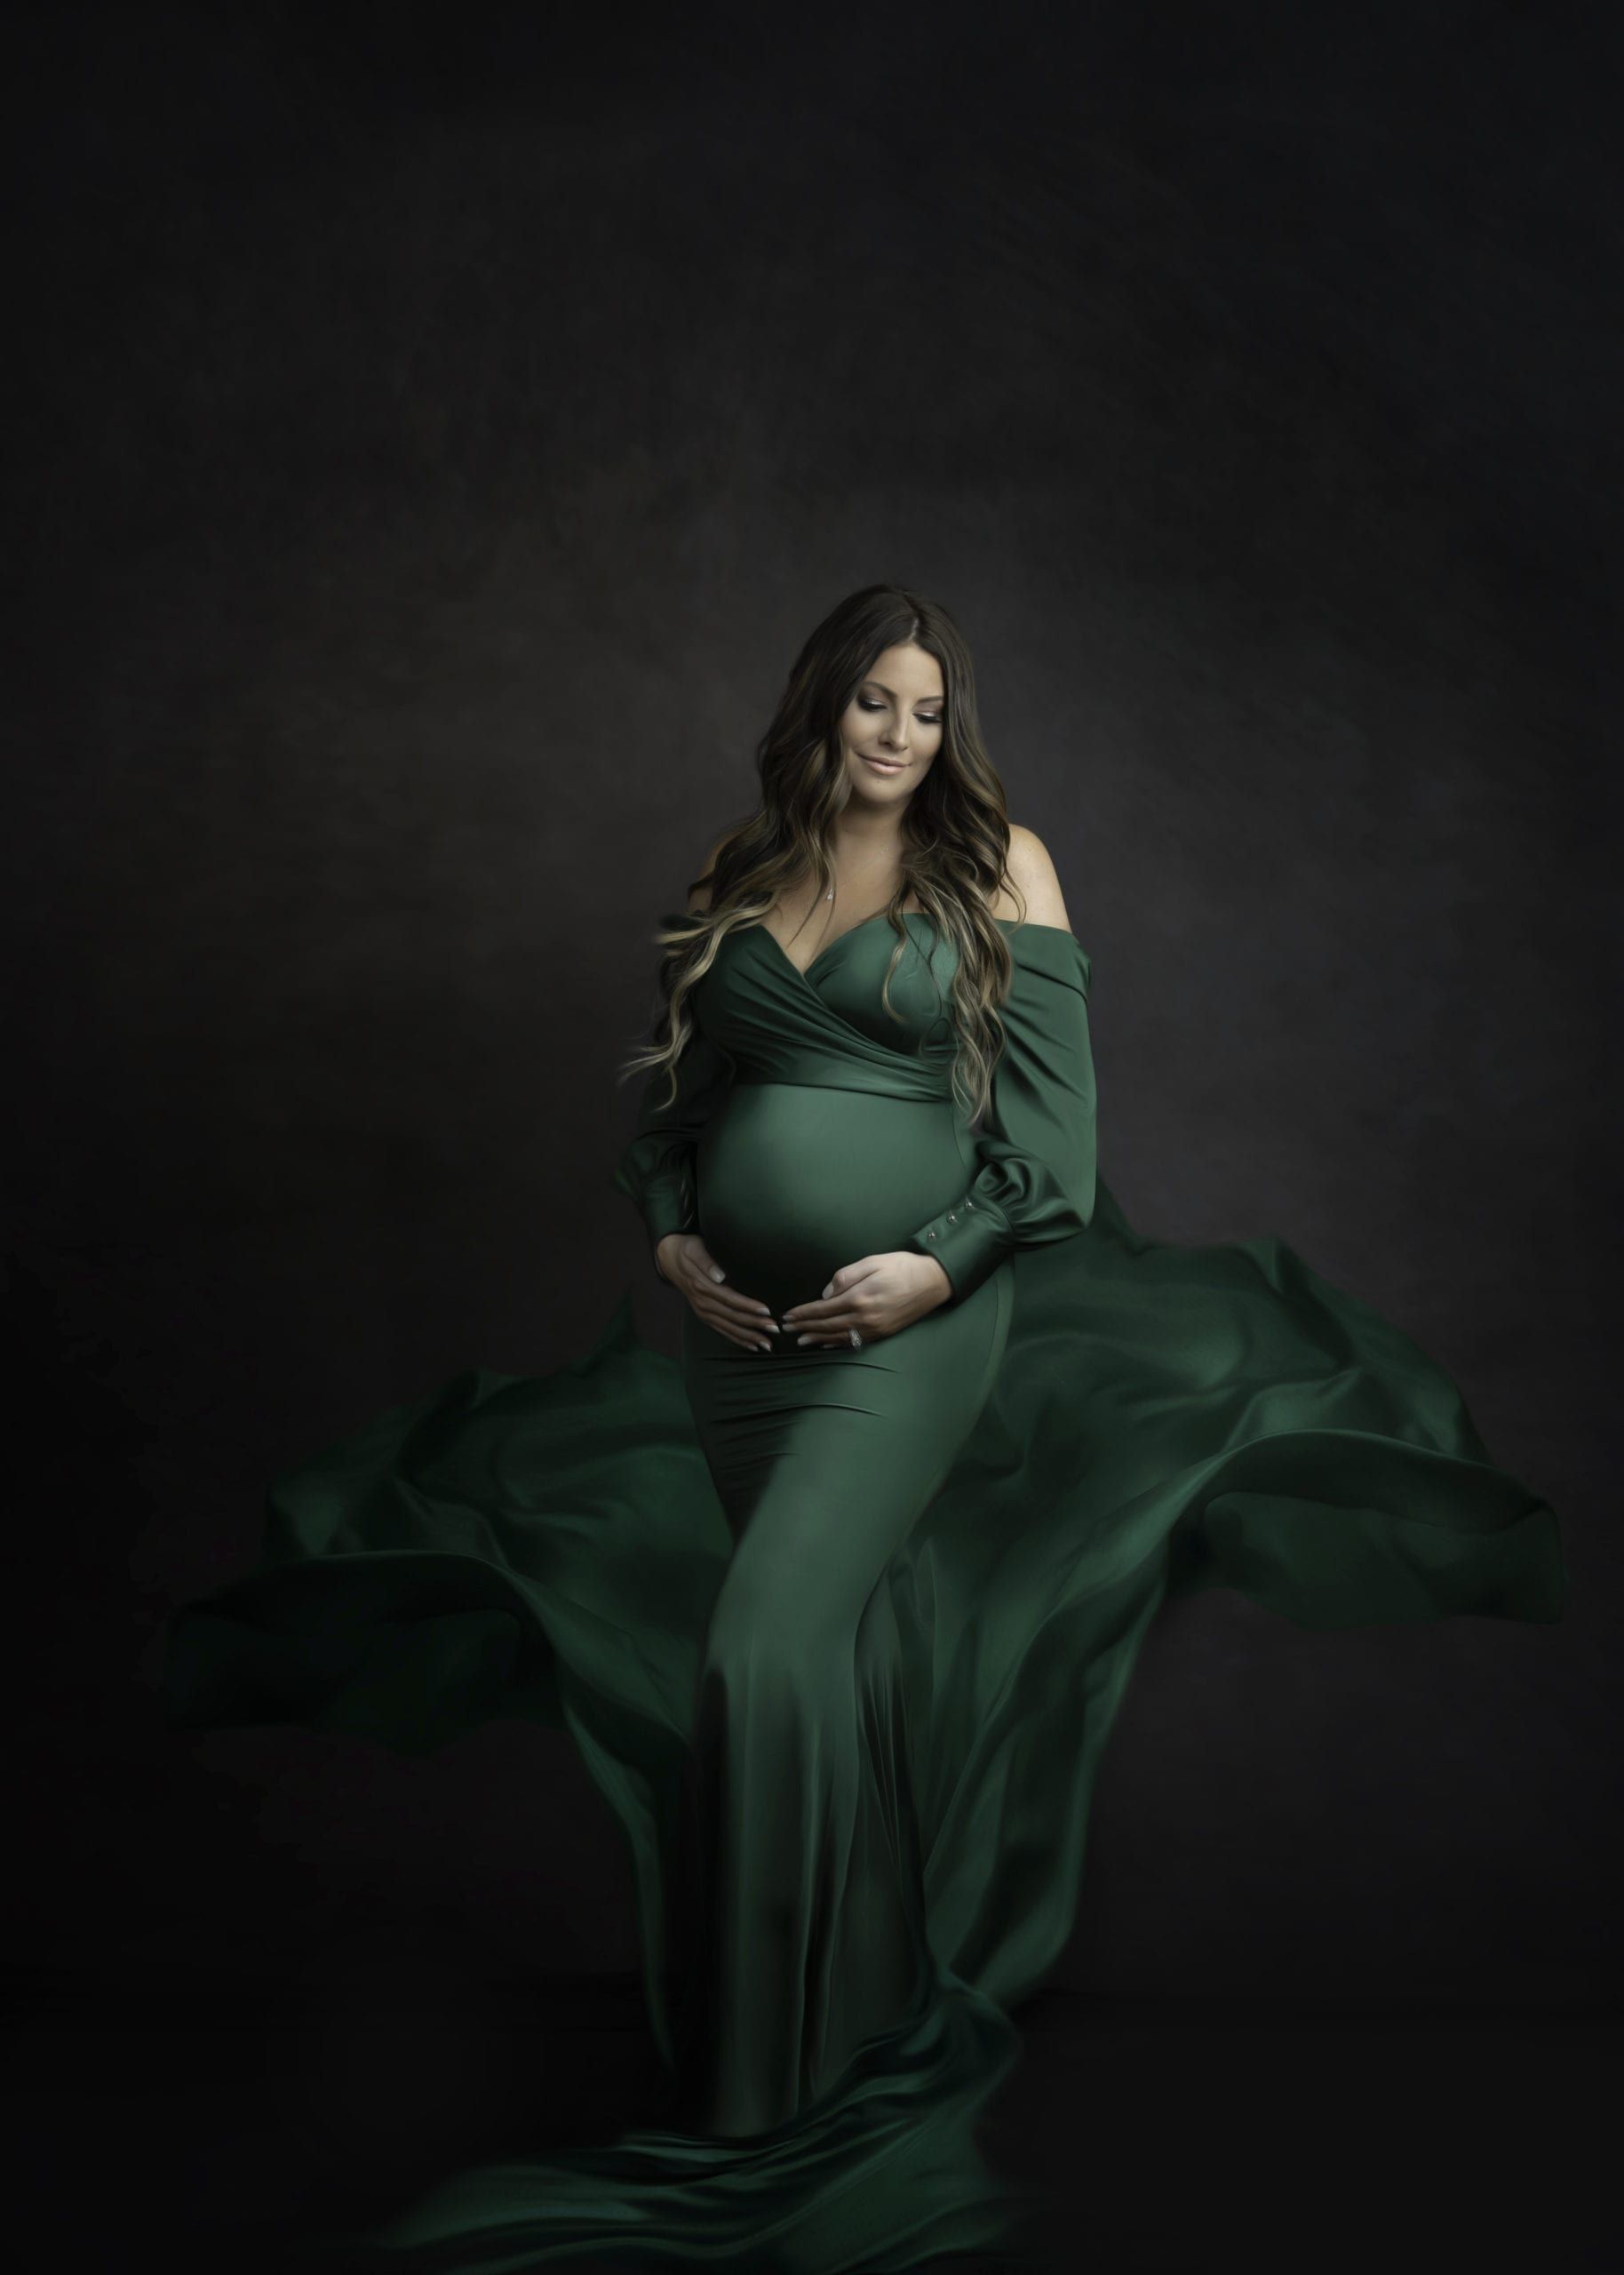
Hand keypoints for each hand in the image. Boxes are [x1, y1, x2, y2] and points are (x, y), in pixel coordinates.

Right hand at [654, 1232, 780, 1351]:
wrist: (670, 1259)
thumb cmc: (689, 1250)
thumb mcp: (695, 1249)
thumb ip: (706, 1262)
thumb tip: (720, 1276)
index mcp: (702, 1286)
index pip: (730, 1298)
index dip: (748, 1306)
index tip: (766, 1310)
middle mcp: (702, 1302)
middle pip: (732, 1316)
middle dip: (754, 1324)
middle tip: (775, 1328)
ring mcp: (702, 1311)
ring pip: (729, 1328)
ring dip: (748, 1337)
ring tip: (768, 1344)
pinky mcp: (704, 1316)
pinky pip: (722, 1331)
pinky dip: (737, 1339)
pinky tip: (752, 1346)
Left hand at [781, 1251, 952, 1346]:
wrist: (933, 1282)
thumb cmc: (902, 1266)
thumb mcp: (872, 1262)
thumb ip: (845, 1276)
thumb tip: (825, 1293)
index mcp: (859, 1298)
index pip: (822, 1309)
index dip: (803, 1313)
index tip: (788, 1315)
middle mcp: (865, 1318)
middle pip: (827, 1326)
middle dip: (804, 1328)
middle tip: (786, 1329)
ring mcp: (874, 1329)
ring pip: (839, 1337)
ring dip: (817, 1339)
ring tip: (801, 1341)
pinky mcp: (882, 1333)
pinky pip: (854, 1342)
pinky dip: (837, 1344)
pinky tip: (827, 1345)